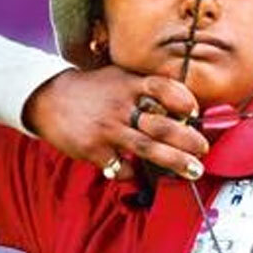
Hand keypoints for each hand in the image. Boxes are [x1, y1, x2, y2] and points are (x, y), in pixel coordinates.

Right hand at [22, 67, 209, 179]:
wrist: (48, 98)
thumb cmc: (94, 89)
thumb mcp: (120, 77)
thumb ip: (147, 89)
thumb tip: (185, 108)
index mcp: (130, 85)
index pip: (163, 87)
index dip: (183, 99)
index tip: (195, 112)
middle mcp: (121, 106)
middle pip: (162, 125)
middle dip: (188, 140)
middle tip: (204, 150)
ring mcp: (108, 128)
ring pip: (148, 148)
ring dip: (175, 161)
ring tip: (193, 170)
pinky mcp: (94, 149)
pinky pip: (120, 167)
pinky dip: (132, 173)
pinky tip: (138, 174)